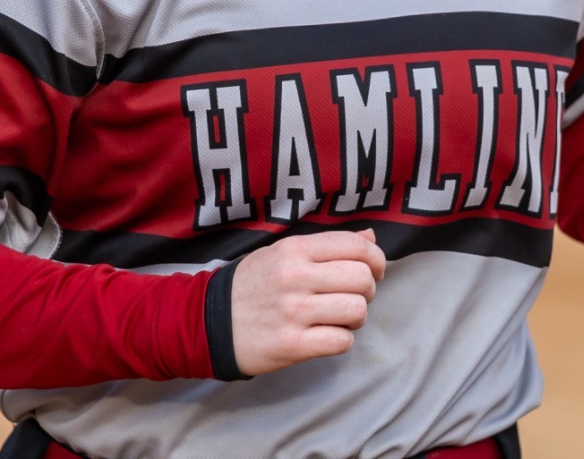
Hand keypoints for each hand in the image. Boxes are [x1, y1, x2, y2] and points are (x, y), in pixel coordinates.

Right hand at [229, 229, 385, 375]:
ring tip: (340, 317)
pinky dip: (342, 340)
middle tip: (353, 296)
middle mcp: (295, 277)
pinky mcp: (291, 345)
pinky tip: (327, 335)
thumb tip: (369, 238)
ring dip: (356, 317)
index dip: (376, 259)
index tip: (374, 270)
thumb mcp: (283, 253)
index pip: (355, 246)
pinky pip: (341, 342)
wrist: (208, 321)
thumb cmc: (252, 285)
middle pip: (361, 278)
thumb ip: (326, 245)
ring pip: (356, 311)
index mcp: (295, 250)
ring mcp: (293, 312)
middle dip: (367, 289)